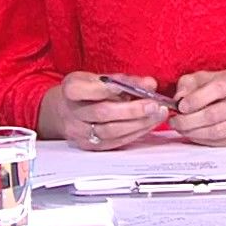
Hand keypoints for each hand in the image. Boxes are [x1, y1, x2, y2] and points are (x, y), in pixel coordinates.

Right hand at [48, 72, 166, 150]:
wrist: (68, 111)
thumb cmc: (88, 91)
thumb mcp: (101, 78)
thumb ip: (125, 80)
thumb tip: (149, 84)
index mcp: (72, 90)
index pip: (84, 90)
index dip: (108, 89)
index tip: (133, 86)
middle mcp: (73, 113)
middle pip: (103, 113)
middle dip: (132, 110)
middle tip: (154, 105)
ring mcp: (80, 132)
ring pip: (111, 131)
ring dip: (139, 123)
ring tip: (157, 114)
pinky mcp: (91, 146)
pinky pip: (115, 142)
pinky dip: (136, 132)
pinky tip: (149, 124)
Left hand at [171, 68, 225, 146]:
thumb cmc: (224, 88)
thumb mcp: (206, 77)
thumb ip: (189, 84)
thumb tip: (178, 99)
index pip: (218, 88)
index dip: (196, 99)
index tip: (180, 106)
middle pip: (214, 114)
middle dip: (189, 120)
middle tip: (175, 121)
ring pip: (217, 132)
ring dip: (193, 132)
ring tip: (181, 128)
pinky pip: (221, 142)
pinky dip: (203, 140)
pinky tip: (194, 134)